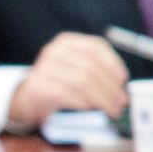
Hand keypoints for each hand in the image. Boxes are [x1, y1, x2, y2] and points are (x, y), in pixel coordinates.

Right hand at [9, 32, 130, 127]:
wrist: (29, 96)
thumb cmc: (60, 82)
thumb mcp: (78, 68)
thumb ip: (99, 71)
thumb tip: (121, 86)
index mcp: (67, 42)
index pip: (96, 47)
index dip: (113, 63)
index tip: (123, 81)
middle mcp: (54, 51)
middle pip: (90, 67)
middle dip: (110, 88)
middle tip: (121, 103)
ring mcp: (44, 68)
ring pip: (81, 82)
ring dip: (101, 99)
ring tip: (111, 110)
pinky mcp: (39, 85)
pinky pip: (67, 94)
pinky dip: (82, 102)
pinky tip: (89, 108)